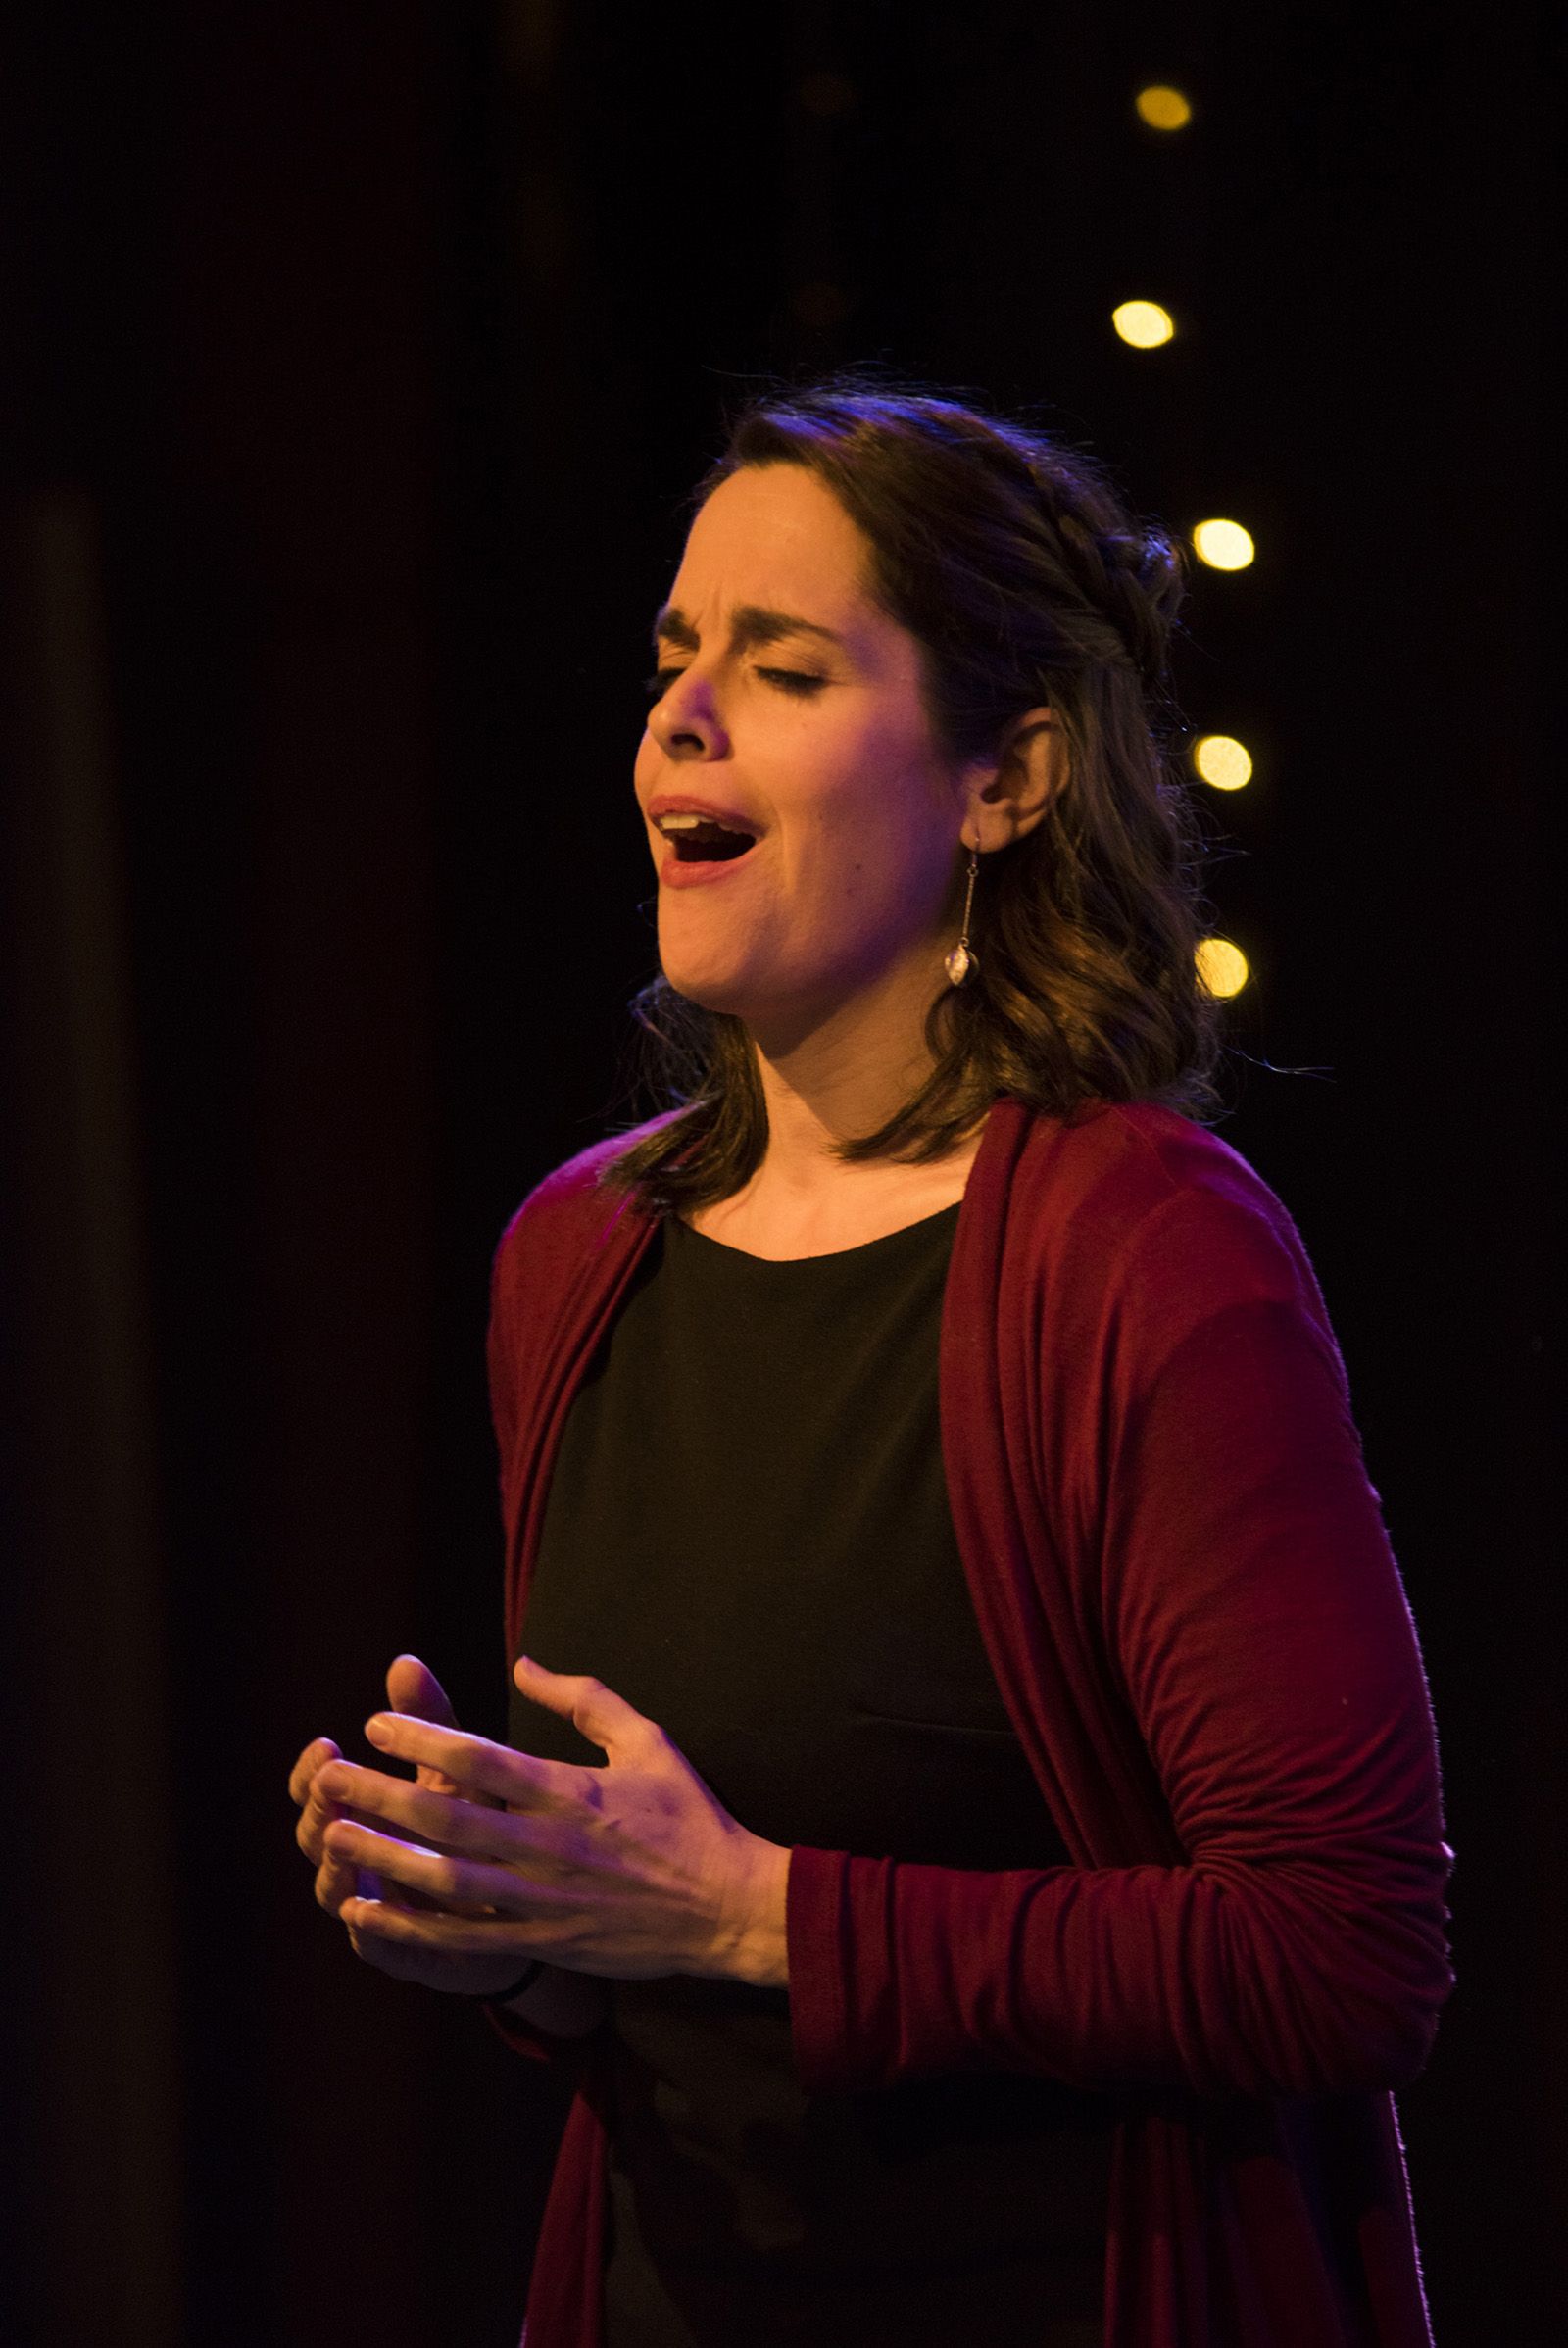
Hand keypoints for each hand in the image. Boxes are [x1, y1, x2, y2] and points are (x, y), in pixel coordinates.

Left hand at [316, 1657, 790, 1988]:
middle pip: (444, 1817)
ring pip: (443, 1879)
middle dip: (378, 1793)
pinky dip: (409, 1925)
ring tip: (330, 1835)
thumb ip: (585, 1699)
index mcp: (569, 1791)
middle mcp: (547, 1844)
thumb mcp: (648, 1740)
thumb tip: (524, 1663)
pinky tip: (365, 1911)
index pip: (479, 1759)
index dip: (420, 1739)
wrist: (728, 1906)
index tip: (376, 1723)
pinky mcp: (544, 1942)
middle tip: (326, 1774)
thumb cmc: (690, 1817)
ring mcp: (541, 1899)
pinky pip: (463, 1937)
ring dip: (381, 1856)